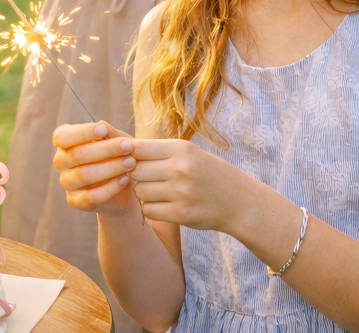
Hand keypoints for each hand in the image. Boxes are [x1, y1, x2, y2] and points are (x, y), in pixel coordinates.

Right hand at [53, 122, 139, 215]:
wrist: (124, 188)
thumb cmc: (117, 156)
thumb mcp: (117, 141)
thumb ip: (110, 134)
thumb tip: (101, 124)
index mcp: (64, 142)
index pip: (62, 136)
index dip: (81, 133)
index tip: (104, 130)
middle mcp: (61, 162)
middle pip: (76, 155)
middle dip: (105, 149)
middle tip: (128, 146)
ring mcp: (66, 182)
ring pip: (83, 175)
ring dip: (110, 168)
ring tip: (131, 163)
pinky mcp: (75, 201)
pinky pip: (90, 197)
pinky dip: (110, 188)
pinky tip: (125, 179)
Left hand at [126, 137, 250, 230]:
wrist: (238, 201)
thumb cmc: (208, 173)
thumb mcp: (188, 152)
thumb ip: (157, 150)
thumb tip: (120, 144)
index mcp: (181, 148)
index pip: (137, 148)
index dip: (127, 155)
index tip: (128, 160)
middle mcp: (180, 168)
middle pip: (134, 171)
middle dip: (136, 175)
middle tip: (148, 178)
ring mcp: (181, 192)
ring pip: (139, 191)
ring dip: (144, 193)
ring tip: (159, 191)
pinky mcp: (181, 213)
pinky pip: (148, 210)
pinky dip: (151, 209)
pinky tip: (164, 205)